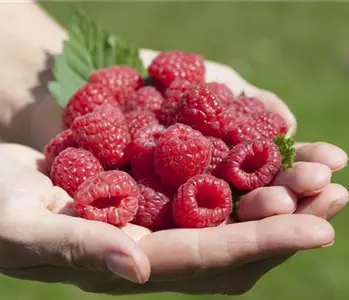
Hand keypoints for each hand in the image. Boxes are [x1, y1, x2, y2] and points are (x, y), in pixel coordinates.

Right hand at [0, 140, 345, 294]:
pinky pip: (213, 180)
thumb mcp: (22, 228)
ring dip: (280, 190)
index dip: (263, 245)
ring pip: (233, 209)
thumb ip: (76, 250)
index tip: (320, 227)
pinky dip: (249, 165)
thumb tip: (137, 269)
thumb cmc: (0, 208)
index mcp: (131, 261)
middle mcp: (155, 243)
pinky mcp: (156, 185)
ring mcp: (158, 213)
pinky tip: (277, 146)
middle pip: (235, 239)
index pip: (209, 259)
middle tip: (337, 192)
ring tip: (326, 169)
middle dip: (289, 219)